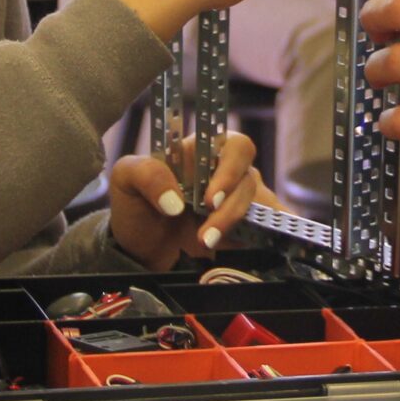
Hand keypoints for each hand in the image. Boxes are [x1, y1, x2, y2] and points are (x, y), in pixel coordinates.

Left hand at [105, 130, 265, 269]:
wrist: (139, 254)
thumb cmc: (135, 208)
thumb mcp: (125, 181)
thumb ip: (145, 174)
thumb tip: (175, 200)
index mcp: (204, 153)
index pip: (235, 146)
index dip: (230, 168)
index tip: (210, 198)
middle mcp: (226, 174)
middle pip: (249, 179)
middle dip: (230, 205)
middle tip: (206, 228)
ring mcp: (238, 202)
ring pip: (259, 205)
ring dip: (235, 224)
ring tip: (207, 243)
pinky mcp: (245, 231)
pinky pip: (271, 227)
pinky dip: (275, 232)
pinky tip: (265, 243)